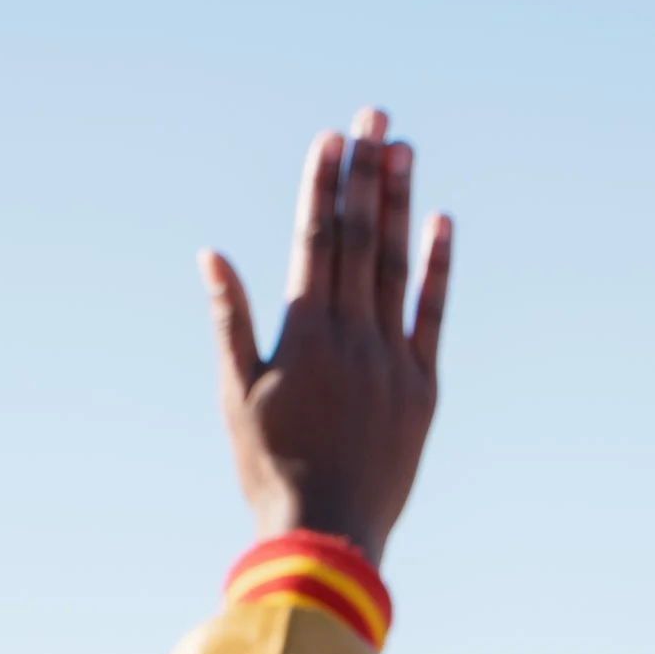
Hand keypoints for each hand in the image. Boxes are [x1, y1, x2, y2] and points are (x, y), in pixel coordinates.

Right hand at [203, 108, 451, 568]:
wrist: (328, 537)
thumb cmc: (270, 470)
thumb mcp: (237, 396)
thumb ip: (231, 320)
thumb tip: (212, 254)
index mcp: (304, 337)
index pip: (315, 242)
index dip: (322, 186)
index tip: (330, 138)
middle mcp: (352, 338)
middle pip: (358, 240)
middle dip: (364, 175)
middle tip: (374, 117)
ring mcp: (392, 361)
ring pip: (396, 267)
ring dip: (399, 206)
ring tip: (403, 150)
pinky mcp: (423, 388)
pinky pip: (433, 316)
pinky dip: (437, 269)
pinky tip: (442, 223)